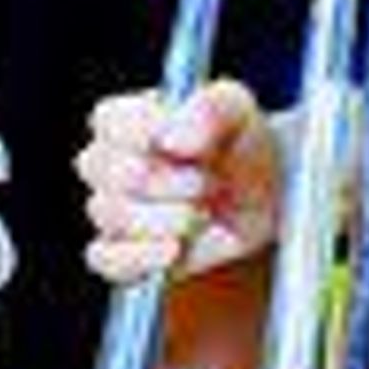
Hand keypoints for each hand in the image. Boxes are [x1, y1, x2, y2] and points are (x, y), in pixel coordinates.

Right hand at [80, 78, 280, 284]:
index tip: (176, 144)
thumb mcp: (238, 112)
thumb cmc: (241, 146)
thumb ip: (210, 109)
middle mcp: (113, 163)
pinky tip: (174, 249)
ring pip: (109, 214)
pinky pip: (107, 259)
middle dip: (161, 180)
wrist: (264, 200)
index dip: (137, 132)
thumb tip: (172, 138)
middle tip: (207, 183)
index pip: (107, 120)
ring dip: (164, 217)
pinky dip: (140, 256)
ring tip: (202, 214)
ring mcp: (115, 209)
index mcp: (131, 119)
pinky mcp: (124, 253)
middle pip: (104, 169)